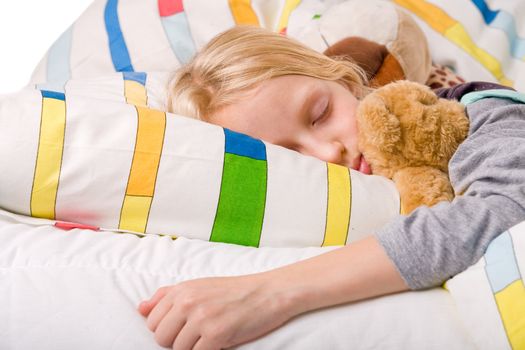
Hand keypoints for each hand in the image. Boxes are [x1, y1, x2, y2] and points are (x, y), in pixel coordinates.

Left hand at [138, 274, 295, 349]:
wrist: (268, 292)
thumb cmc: (234, 290)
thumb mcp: (198, 285)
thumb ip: (166, 295)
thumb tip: (140, 308)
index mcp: (181, 290)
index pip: (152, 321)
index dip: (167, 328)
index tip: (184, 325)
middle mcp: (188, 302)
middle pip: (161, 338)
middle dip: (176, 340)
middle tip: (198, 333)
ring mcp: (201, 319)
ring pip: (177, 349)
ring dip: (192, 348)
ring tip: (210, 334)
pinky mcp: (216, 335)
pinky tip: (219, 341)